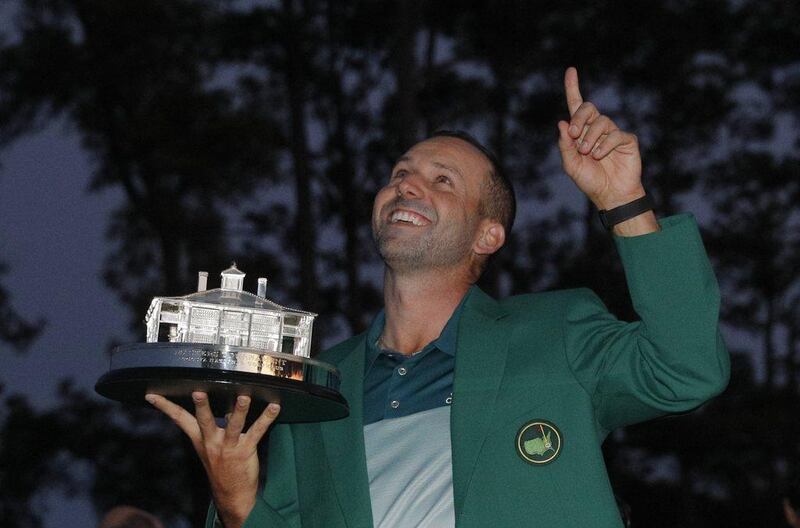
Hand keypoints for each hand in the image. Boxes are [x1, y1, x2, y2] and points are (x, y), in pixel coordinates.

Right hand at [146, 392, 279, 527]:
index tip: (152, 395)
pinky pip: (257, 432)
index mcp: (200, 438)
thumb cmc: (221, 466)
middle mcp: (211, 441)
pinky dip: (267, 419)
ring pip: (233, 425)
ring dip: (239, 410)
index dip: (165, 407)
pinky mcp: (245, 450)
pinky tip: (274, 407)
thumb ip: (214, 425)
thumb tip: (220, 403)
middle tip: (198, 392)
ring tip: (244, 397)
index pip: (180, 419)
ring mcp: (228, 447)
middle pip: (205, 420)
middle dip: (202, 406)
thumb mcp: (210, 446)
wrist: (231, 494)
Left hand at [558, 67, 643, 209]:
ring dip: (590, 137)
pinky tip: (600, 156)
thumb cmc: (590, 180)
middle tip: (574, 135)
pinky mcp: (627, 140)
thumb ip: (565, 145)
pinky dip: (605, 145)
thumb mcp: (571, 165)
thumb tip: (562, 123)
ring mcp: (613, 133)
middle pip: (588, 108)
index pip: (577, 106)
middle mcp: (597, 129)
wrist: (610, 195)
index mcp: (582, 132)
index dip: (573, 87)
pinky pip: (615, 135)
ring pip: (601, 121)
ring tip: (588, 153)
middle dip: (579, 119)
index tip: (570, 70)